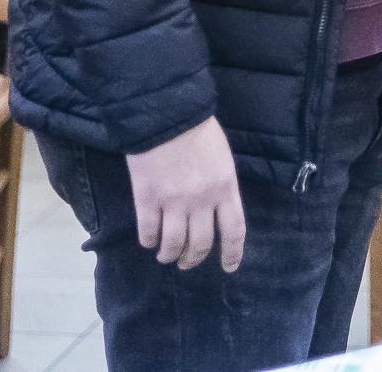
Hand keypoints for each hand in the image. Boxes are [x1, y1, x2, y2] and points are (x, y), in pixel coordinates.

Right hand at [126, 117, 245, 271]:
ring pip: (173, 244)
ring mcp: (174, 202)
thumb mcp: (222, 158)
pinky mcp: (147, 199)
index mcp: (225, 188)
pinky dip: (149, 241)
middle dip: (194, 258)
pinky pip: (148, 232)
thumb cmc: (197, 130)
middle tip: (186, 263)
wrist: (166, 114)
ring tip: (166, 257)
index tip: (229, 267)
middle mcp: (202, 200)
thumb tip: (216, 209)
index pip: (234, 230)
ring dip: (169, 255)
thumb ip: (221, 185)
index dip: (233, 253)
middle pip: (201, 243)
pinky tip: (149, 241)